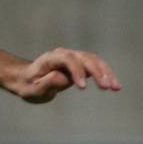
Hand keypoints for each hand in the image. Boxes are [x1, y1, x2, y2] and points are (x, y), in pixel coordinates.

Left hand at [5, 48, 120, 104]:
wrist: (27, 79)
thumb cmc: (28, 86)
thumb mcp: (32, 90)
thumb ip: (46, 83)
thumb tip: (62, 77)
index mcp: (50, 58)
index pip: (67, 60)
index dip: (77, 71)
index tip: (82, 87)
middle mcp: (64, 54)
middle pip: (85, 58)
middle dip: (97, 72)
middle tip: (107, 87)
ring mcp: (74, 57)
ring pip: (94, 61)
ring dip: (106, 73)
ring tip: (115, 88)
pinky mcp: (81, 63)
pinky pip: (96, 66)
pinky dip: (106, 75)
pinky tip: (114, 86)